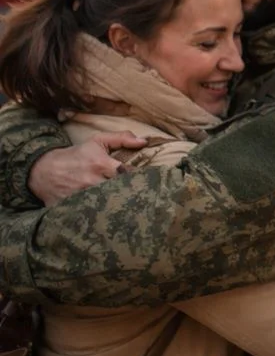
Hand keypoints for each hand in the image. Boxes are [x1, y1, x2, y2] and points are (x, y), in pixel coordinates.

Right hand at [29, 132, 146, 205]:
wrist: (43, 170)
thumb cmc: (77, 155)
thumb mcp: (97, 142)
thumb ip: (122, 138)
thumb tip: (144, 141)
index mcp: (101, 164)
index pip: (129, 174)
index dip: (141, 179)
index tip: (149, 181)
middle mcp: (92, 181)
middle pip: (121, 192)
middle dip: (132, 194)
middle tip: (141, 196)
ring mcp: (82, 197)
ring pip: (110, 205)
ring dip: (120, 205)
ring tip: (130, 206)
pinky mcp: (73, 209)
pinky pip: (95, 215)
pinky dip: (104, 216)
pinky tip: (112, 217)